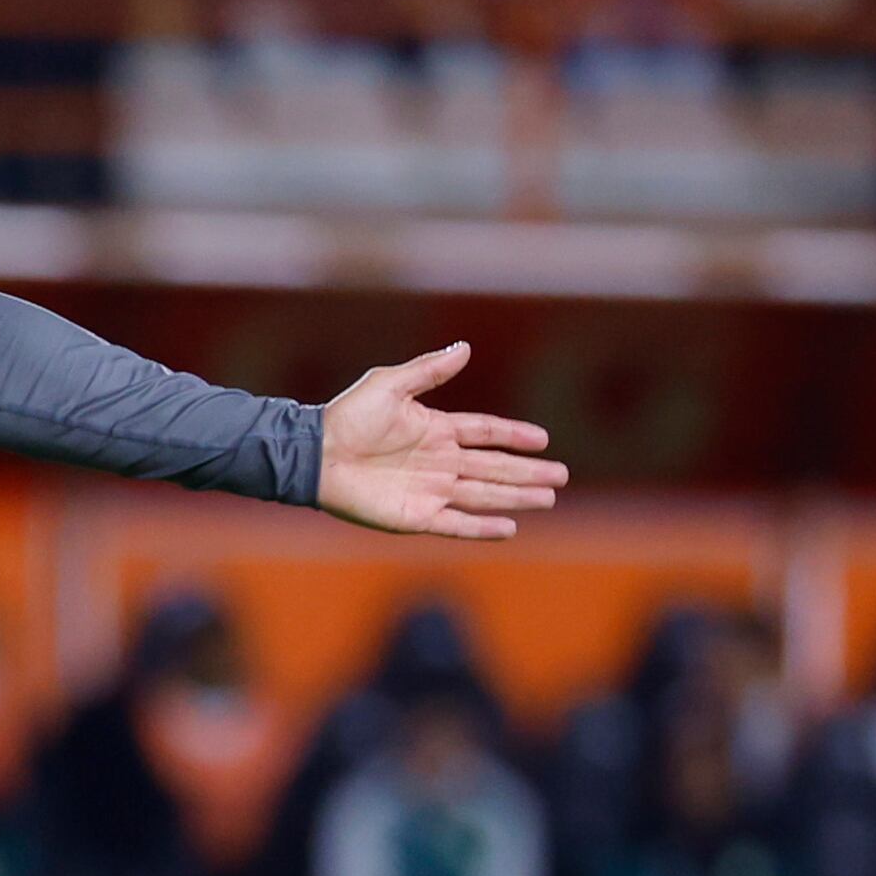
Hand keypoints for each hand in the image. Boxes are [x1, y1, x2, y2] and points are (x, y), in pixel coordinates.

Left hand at [314, 342, 565, 541]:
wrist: (315, 455)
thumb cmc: (347, 417)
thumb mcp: (390, 384)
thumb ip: (429, 371)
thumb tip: (465, 348)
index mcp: (436, 429)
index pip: (486, 432)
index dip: (514, 436)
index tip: (543, 439)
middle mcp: (439, 462)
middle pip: (494, 468)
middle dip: (528, 472)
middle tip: (561, 477)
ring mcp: (429, 490)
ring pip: (484, 495)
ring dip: (516, 497)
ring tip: (549, 499)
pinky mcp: (415, 516)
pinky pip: (457, 523)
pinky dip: (483, 527)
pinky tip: (510, 528)